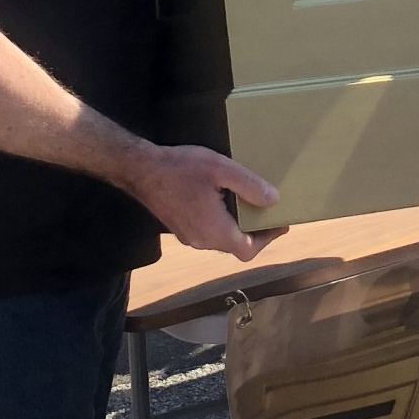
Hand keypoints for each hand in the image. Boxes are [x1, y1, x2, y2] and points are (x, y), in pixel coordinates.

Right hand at [130, 144, 282, 260]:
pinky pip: (208, 232)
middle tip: (268, 211)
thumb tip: (274, 200)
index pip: (248, 250)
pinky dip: (222, 223)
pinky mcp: (180, 228)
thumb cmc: (180, 168)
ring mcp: (189, 237)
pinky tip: (224, 202)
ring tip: (249, 205)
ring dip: (238, 227)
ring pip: (221, 240)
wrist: (140, 170)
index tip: (278, 222)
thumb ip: (249, 186)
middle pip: (236, 246)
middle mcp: (202, 241)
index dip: (267, 239)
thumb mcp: (221, 169)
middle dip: (255, 232)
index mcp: (215, 231)